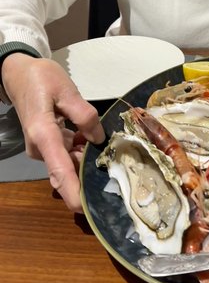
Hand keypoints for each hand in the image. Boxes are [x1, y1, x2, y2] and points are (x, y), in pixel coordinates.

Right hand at [2, 53, 104, 211]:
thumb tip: (99, 138)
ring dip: (87, 159)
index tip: (86, 209)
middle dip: (89, 175)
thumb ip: (84, 115)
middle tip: (116, 168)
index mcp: (44, 135)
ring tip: (109, 148)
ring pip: (69, 163)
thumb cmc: (41, 79)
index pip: (60, 171)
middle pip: (67, 171)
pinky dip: (81, 150)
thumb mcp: (67, 90)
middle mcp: (41, 148)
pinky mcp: (48, 143)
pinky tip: (94, 138)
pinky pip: (67, 154)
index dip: (74, 193)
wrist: (18, 73)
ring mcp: (44, 147)